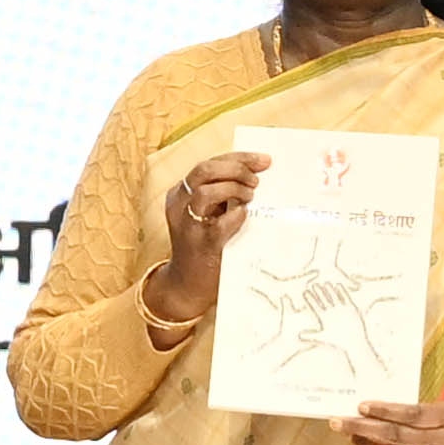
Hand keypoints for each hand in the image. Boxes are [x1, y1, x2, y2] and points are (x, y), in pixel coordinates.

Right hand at [152, 149, 270, 328]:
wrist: (186, 286)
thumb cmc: (203, 247)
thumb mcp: (207, 215)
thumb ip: (222, 196)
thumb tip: (256, 175)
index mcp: (181, 194)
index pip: (209, 164)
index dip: (238, 158)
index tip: (263, 160)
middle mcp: (179, 205)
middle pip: (205, 170)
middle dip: (237, 168)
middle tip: (257, 179)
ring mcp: (187, 224)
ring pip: (206, 191)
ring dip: (235, 189)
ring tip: (251, 196)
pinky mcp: (199, 244)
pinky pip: (219, 223)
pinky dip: (236, 215)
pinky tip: (245, 216)